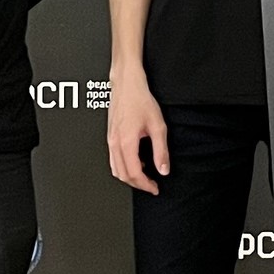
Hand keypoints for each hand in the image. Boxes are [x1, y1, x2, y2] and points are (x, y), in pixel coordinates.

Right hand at [105, 71, 168, 194]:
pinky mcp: (109, 137)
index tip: (155, 188)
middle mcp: (115, 143)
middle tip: (152, 185)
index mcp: (126, 142)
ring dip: (130, 177)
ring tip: (145, 176)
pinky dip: (124, 167)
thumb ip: (161, 150)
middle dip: (138, 184)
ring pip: (115, 169)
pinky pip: (113, 160)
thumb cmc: (140, 100)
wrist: (126, 85)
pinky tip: (137, 162)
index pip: (134, 173)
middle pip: (123, 175)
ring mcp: (110, 141)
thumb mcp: (158, 126)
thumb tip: (163, 169)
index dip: (145, 185)